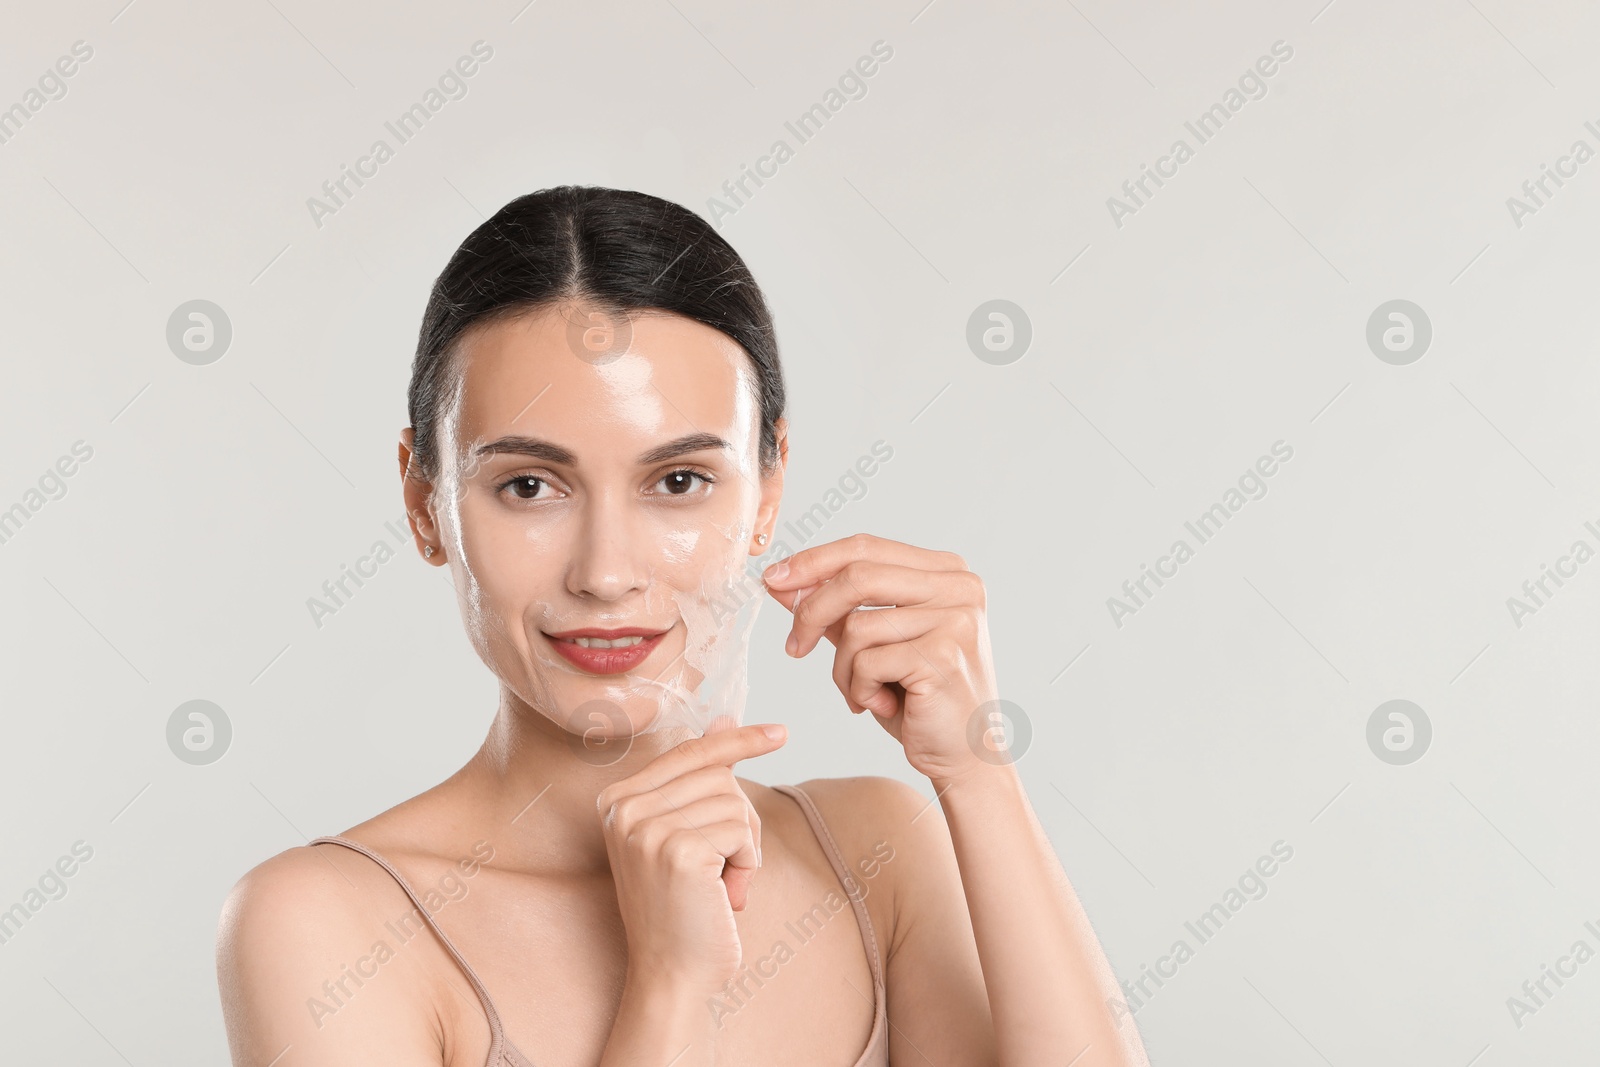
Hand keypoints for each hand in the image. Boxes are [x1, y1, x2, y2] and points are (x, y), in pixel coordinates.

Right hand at [596, 720, 786, 993]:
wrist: (671, 976)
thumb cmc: (684, 908)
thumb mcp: (684, 835)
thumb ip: (699, 779)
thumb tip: (723, 714)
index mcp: (617, 800)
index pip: (688, 752)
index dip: (736, 740)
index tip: (780, 732)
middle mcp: (623, 809)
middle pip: (718, 777)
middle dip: (740, 822)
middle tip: (725, 870)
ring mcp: (646, 828)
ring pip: (734, 802)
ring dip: (745, 846)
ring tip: (720, 885)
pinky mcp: (677, 851)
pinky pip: (742, 830)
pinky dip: (748, 862)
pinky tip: (725, 895)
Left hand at [762, 533, 1001, 783]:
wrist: (964, 755)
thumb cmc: (918, 698)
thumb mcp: (873, 644)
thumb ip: (835, 609)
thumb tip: (781, 581)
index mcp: (946, 571)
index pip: (866, 547)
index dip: (814, 561)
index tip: (774, 579)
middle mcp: (959, 586)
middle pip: (858, 576)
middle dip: (812, 610)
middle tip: (795, 646)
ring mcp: (956, 619)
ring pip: (858, 625)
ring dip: (844, 668)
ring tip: (863, 693)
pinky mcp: (944, 656)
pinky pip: (868, 662)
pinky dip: (861, 689)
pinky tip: (884, 706)